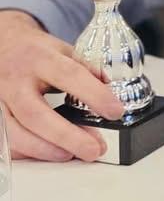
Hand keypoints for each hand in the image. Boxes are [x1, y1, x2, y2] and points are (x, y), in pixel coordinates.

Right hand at [0, 11, 122, 160]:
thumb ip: (87, 69)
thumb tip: (111, 91)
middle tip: (93, 149)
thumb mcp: (63, 50)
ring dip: (46, 150)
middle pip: (36, 114)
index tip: (115, 111)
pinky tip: (48, 153)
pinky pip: (6, 140)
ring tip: (72, 155)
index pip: (69, 75)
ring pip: (16, 133)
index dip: (94, 95)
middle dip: (67, 136)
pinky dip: (27, 151)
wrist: (1, 46)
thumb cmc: (35, 51)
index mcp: (39, 58)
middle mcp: (15, 80)